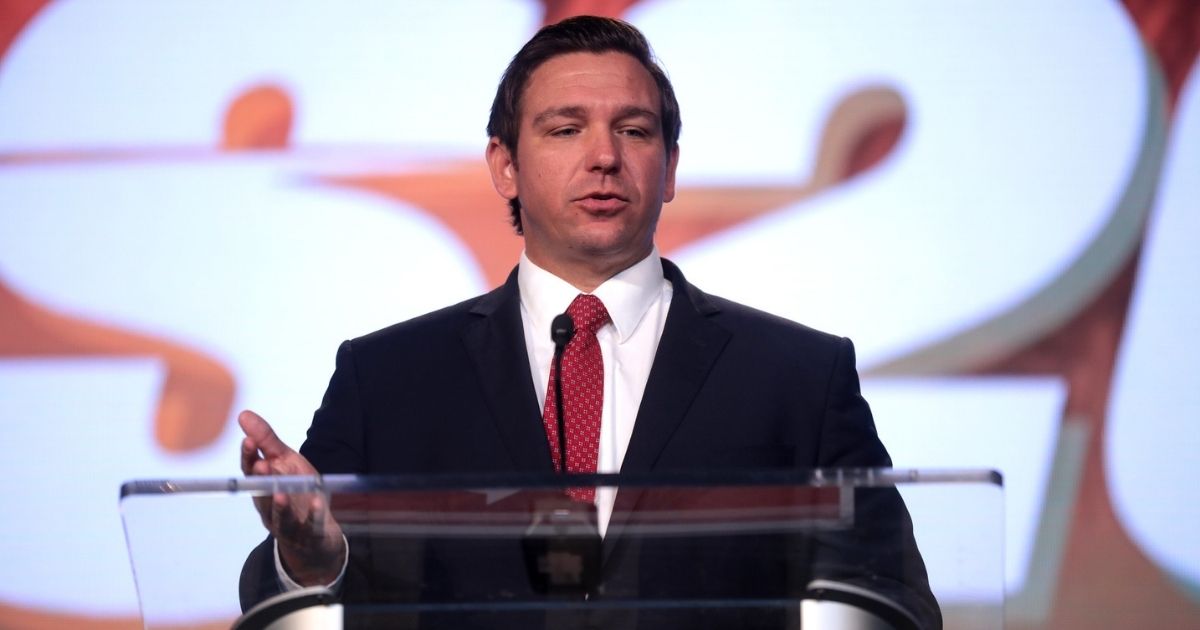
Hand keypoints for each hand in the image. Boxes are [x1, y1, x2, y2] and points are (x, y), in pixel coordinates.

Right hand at [239, 409, 345, 585]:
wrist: (314, 536)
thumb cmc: (298, 491)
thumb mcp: (286, 462)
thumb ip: (267, 441)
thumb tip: (243, 414)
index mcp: (263, 487)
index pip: (251, 472)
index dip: (249, 457)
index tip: (249, 441)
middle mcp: (270, 508)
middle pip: (261, 496)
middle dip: (261, 481)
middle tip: (260, 466)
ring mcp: (288, 524)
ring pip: (280, 517)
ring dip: (280, 505)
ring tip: (280, 493)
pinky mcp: (309, 534)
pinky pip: (311, 525)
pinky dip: (314, 514)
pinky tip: (318, 501)